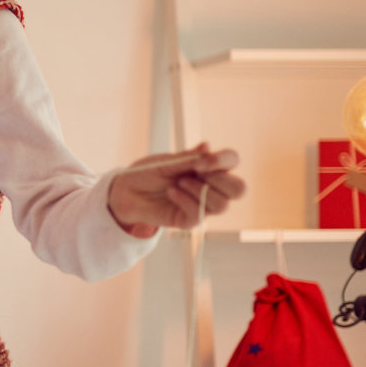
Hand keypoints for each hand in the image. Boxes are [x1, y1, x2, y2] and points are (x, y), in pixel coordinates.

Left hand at [107, 142, 245, 236]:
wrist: (126, 190)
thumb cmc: (148, 172)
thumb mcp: (166, 161)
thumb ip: (188, 158)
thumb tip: (207, 146)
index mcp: (208, 167)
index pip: (232, 161)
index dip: (223, 161)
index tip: (202, 162)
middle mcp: (210, 186)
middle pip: (239, 189)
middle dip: (220, 181)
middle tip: (196, 174)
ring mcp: (201, 204)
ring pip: (223, 205)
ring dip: (200, 191)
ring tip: (178, 183)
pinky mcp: (189, 220)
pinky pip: (199, 215)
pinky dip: (185, 201)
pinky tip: (171, 192)